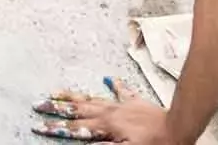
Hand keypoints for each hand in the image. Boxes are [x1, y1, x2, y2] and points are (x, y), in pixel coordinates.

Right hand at [34, 81, 179, 143]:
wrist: (178, 128)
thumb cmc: (155, 143)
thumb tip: (81, 142)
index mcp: (107, 124)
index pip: (75, 127)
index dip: (56, 127)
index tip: (39, 125)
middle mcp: (110, 112)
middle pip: (78, 109)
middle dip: (57, 107)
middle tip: (39, 104)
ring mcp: (121, 105)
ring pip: (92, 99)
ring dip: (74, 96)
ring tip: (58, 91)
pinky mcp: (135, 102)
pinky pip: (121, 92)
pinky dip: (113, 85)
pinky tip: (107, 79)